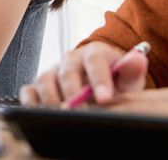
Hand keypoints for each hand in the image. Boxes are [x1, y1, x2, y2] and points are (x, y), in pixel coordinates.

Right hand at [19, 40, 147, 105]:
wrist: (103, 88)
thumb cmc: (115, 82)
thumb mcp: (129, 78)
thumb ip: (133, 69)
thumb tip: (137, 60)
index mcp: (94, 53)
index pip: (95, 60)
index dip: (99, 79)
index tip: (105, 98)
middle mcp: (71, 60)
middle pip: (67, 71)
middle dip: (73, 92)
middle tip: (81, 111)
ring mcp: (54, 72)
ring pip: (45, 79)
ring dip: (51, 98)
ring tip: (61, 115)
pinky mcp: (40, 86)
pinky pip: (29, 90)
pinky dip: (30, 100)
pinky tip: (40, 112)